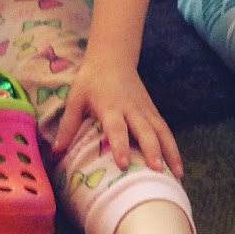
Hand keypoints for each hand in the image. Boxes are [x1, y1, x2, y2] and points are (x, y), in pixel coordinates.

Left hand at [52, 56, 183, 176]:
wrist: (113, 58)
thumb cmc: (91, 80)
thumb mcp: (76, 99)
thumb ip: (68, 125)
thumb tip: (55, 151)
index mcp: (110, 106)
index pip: (116, 128)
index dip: (120, 146)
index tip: (123, 164)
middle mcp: (132, 109)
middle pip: (145, 130)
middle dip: (152, 150)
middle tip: (157, 171)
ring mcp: (145, 110)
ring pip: (161, 131)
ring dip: (170, 152)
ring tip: (177, 175)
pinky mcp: (153, 111)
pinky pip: (165, 131)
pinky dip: (173, 148)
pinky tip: (178, 167)